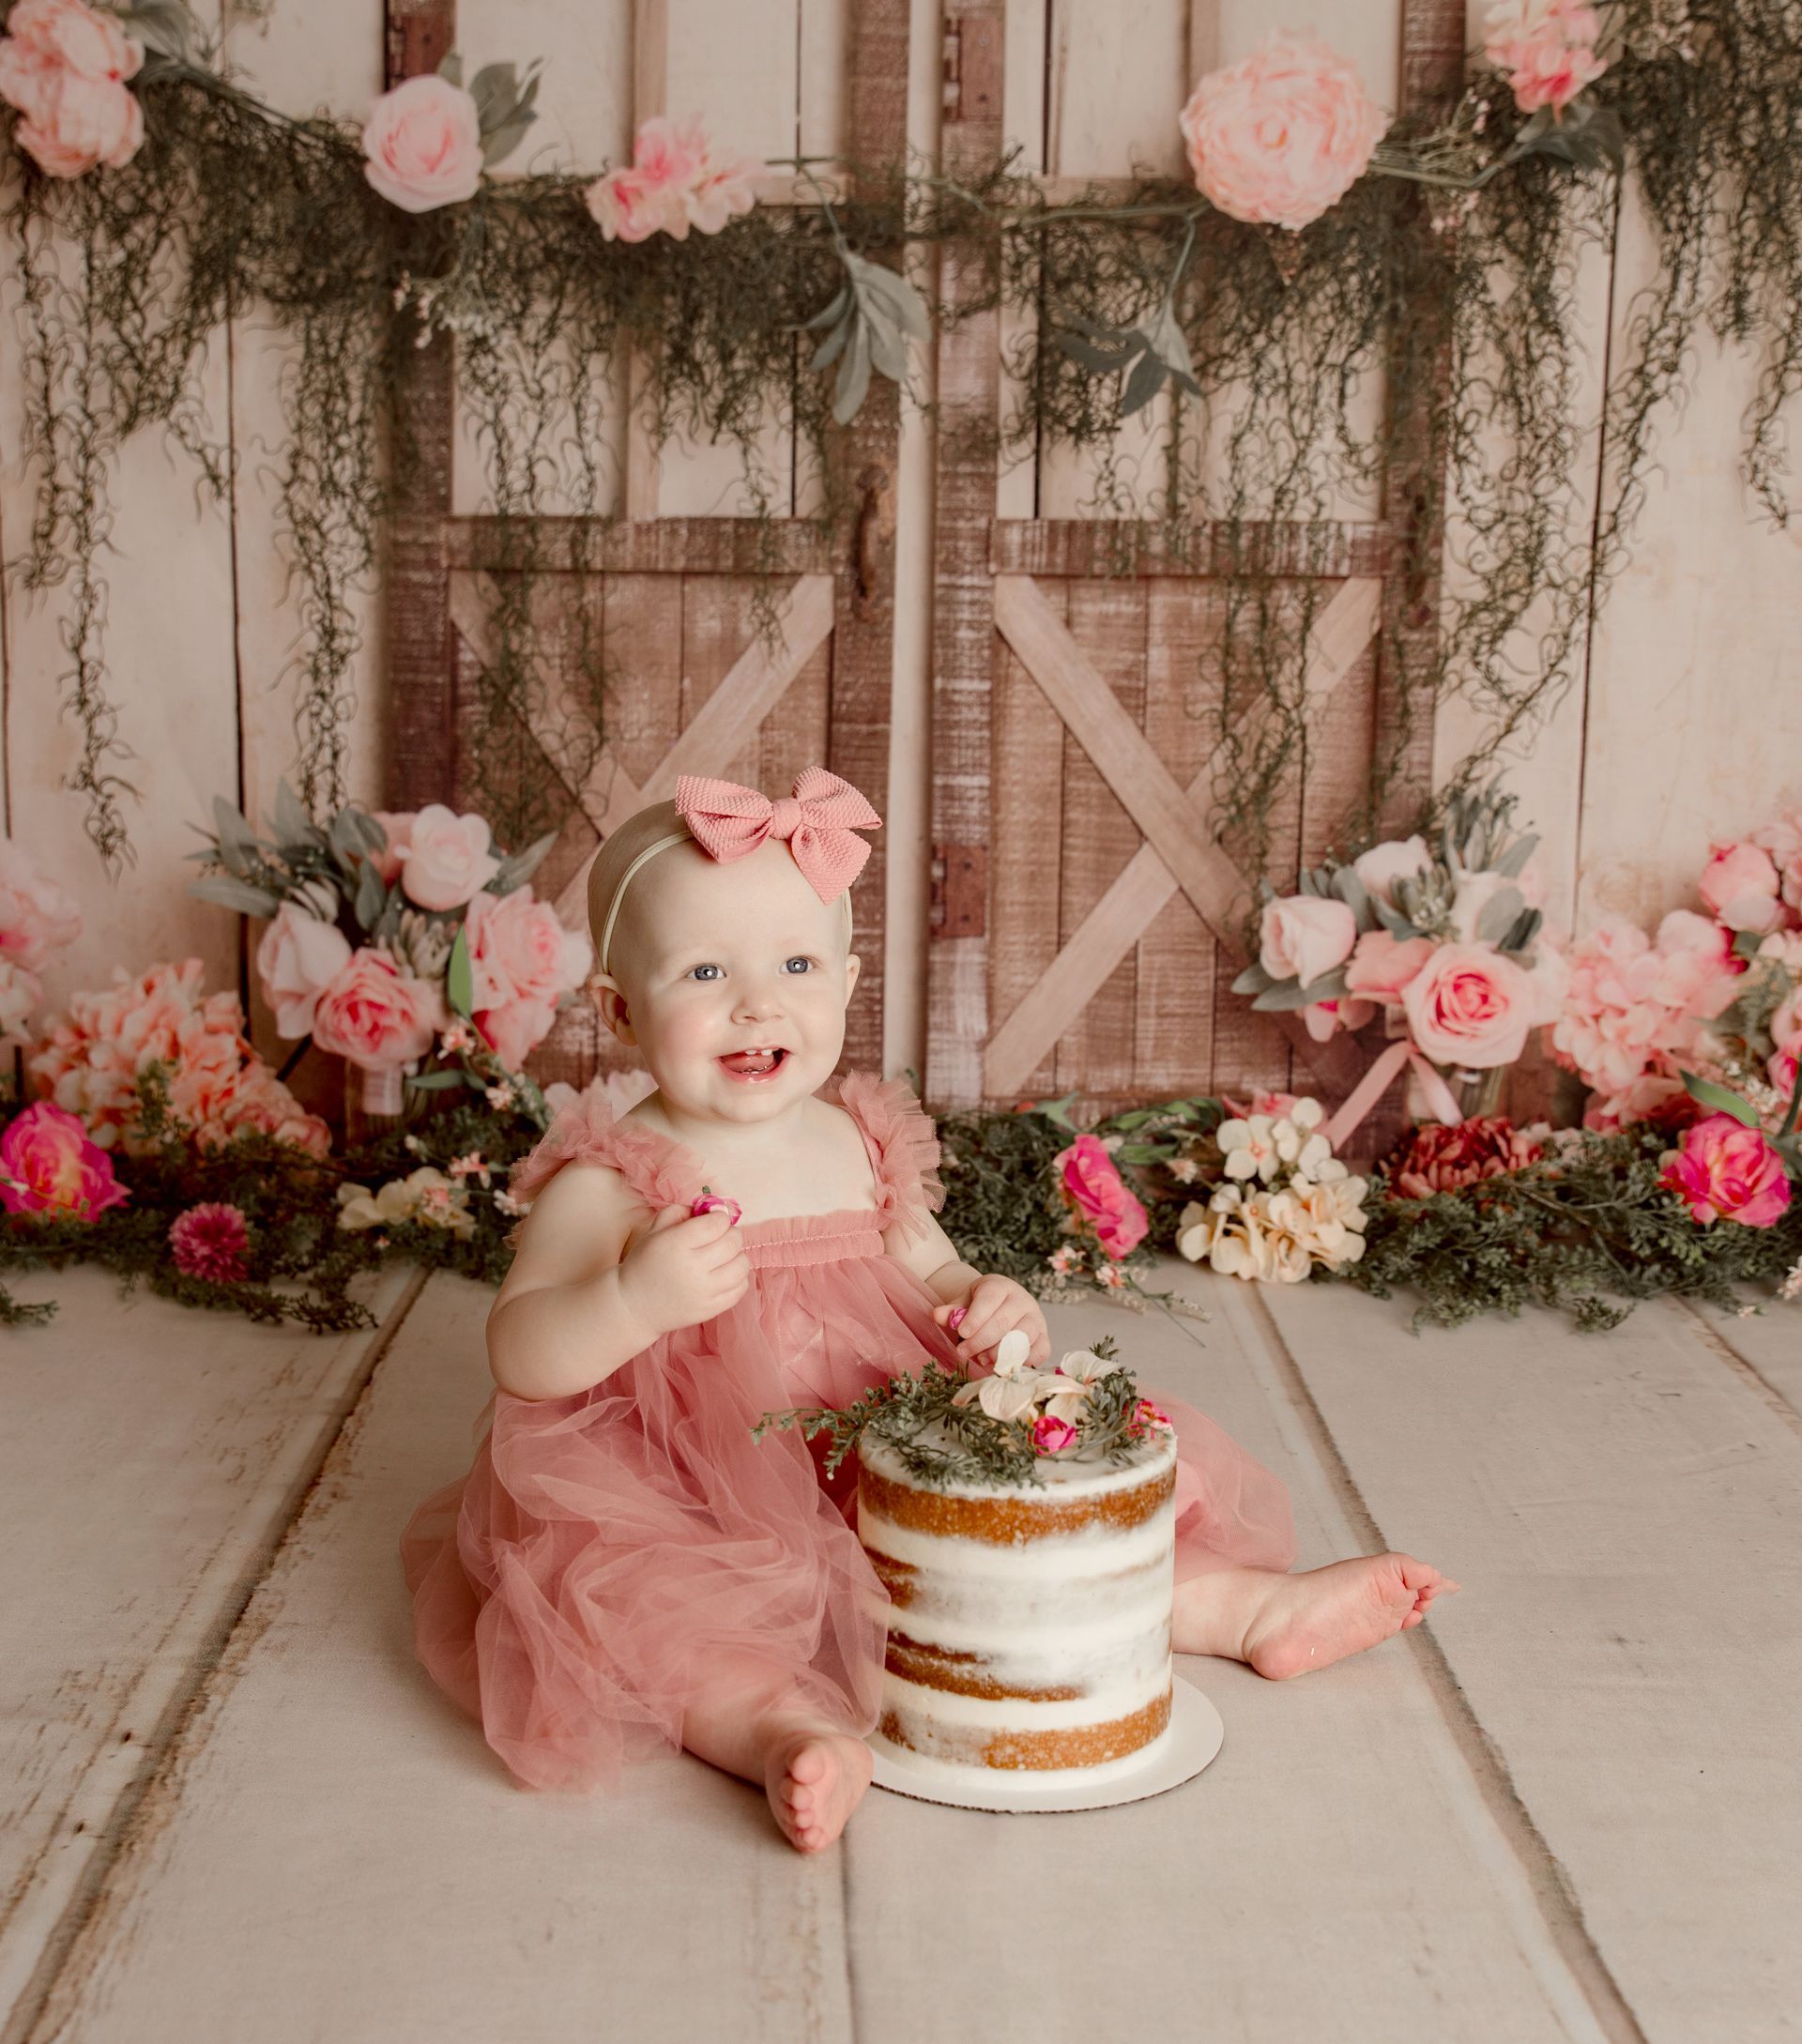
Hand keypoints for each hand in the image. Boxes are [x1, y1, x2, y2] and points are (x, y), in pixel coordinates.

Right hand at [618, 1202, 749, 1338]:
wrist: (634, 1305)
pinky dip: (738, 1278)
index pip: (716, 1223)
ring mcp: (704, 1292)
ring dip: (737, 1256)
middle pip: (733, 1242)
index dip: (720, 1217)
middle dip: (730, 1234)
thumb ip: (680, 1211)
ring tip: (723, 1257)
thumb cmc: (645, 1263)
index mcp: (676, 1244)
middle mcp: (692, 1268)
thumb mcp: (654, 1230)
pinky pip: (741, 1288)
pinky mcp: (711, 1309)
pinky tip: (724, 1274)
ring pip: (742, 1265)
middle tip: (720, 1237)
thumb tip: (711, 1208)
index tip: (714, 1220)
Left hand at [932, 1275, 1048, 1368]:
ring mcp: (1036, 1319)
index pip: (990, 1299)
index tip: (962, 1333)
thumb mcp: (964, 1302)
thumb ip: (952, 1310)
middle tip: (963, 1352)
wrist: (1001, 1306)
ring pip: (1021, 1338)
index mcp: (1001, 1287)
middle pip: (1003, 1322)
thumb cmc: (980, 1306)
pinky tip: (1002, 1365)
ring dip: (999, 1353)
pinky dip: (1021, 1362)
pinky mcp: (1044, 1337)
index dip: (975, 1318)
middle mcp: (1022, 1300)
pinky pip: (1039, 1352)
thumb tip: (937, 1315)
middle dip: (980, 1341)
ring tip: (981, 1359)